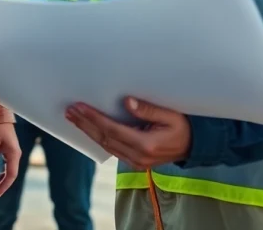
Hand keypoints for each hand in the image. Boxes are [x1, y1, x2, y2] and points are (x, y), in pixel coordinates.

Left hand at [0, 123, 20, 197]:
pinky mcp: (10, 152)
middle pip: (11, 175)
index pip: (11, 175)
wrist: (1, 115)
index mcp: (14, 154)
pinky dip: (1, 173)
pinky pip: (7, 166)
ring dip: (0, 180)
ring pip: (9, 171)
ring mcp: (14, 154)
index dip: (4, 185)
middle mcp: (16, 155)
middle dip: (2, 185)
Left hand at [66, 97, 191, 169]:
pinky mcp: (134, 162)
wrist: (193, 147)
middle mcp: (137, 156)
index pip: (112, 130)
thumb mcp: (171, 115)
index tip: (79, 107)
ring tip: (74, 117)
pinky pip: (111, 148)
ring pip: (105, 145)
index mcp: (146, 144)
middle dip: (85, 124)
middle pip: (104, 138)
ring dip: (88, 131)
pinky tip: (89, 128)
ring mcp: (135, 162)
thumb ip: (148, 109)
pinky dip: (98, 137)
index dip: (93, 118)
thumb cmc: (183, 127)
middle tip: (69, 111)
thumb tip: (127, 102)